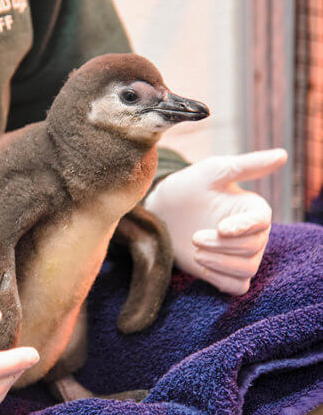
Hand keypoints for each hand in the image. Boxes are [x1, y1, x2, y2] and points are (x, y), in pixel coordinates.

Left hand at [144, 149, 287, 294]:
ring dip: (220, 263)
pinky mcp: (225, 273)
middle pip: (253, 248)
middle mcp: (252, 234)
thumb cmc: (186, 189)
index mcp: (252, 210)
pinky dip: (221, 280)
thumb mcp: (211, 172)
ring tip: (196, 251)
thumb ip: (246, 165)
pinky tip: (201, 267)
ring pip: (247, 269)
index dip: (244, 227)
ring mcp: (239, 255)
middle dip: (222, 246)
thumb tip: (282, 155)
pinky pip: (237, 287)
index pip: (262, 222)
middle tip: (195, 237)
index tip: (221, 228)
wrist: (160, 214)